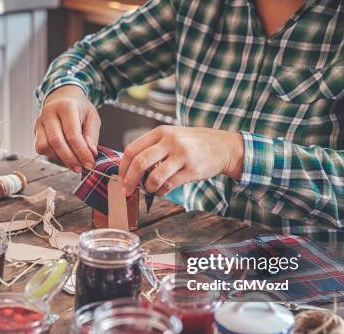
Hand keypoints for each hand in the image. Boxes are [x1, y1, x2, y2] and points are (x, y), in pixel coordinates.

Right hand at [35, 85, 100, 171]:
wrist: (63, 97)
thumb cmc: (79, 109)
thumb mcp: (92, 117)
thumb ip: (92, 136)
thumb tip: (91, 153)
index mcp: (66, 107)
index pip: (72, 134)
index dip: (81, 152)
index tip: (90, 163)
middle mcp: (49, 112)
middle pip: (56, 142)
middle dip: (70, 159)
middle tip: (80, 168)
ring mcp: (40, 121)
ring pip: (45, 146)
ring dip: (60, 158)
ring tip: (73, 161)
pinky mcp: (35, 129)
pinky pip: (40, 147)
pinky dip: (52, 155)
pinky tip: (62, 154)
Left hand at [119, 125, 243, 195]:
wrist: (223, 146)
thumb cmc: (193, 144)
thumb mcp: (172, 137)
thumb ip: (153, 148)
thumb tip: (130, 169)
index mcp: (161, 132)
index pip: (132, 149)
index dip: (123, 167)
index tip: (120, 179)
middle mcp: (170, 141)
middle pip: (140, 162)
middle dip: (129, 180)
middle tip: (126, 191)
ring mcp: (182, 155)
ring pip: (154, 177)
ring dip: (147, 188)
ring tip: (149, 190)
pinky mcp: (192, 169)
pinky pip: (169, 185)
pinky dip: (161, 191)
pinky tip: (162, 191)